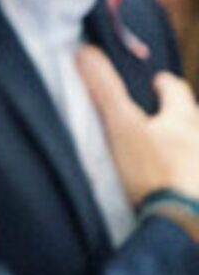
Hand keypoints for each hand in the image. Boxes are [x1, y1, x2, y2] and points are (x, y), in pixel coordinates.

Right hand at [80, 47, 198, 204]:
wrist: (182, 222)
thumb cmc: (153, 170)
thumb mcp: (122, 126)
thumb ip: (105, 90)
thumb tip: (86, 52)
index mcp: (182, 120)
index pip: (177, 92)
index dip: (165, 85)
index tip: (158, 81)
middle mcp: (198, 141)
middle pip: (191, 120)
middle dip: (179, 116)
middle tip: (162, 116)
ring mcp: (198, 168)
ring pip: (193, 148)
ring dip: (184, 147)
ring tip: (167, 153)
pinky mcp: (197, 192)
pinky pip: (190, 177)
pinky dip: (185, 174)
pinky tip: (174, 184)